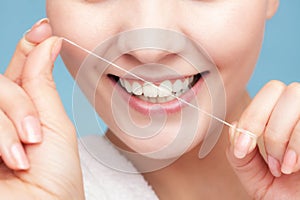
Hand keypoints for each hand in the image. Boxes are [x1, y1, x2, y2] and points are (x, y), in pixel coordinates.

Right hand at [0, 19, 83, 198]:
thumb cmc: (56, 179)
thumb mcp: (55, 126)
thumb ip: (41, 86)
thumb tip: (48, 41)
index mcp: (22, 112)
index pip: (19, 72)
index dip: (28, 46)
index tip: (45, 28)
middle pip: (0, 82)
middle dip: (19, 103)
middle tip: (35, 135)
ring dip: (9, 122)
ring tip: (24, 154)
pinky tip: (11, 158)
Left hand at [227, 80, 299, 198]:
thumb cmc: (285, 193)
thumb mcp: (254, 175)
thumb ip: (240, 155)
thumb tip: (233, 128)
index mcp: (280, 116)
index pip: (265, 93)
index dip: (250, 118)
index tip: (242, 149)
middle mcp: (299, 112)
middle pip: (278, 88)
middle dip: (265, 126)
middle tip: (268, 159)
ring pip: (294, 100)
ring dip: (281, 137)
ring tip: (282, 166)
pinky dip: (297, 146)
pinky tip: (294, 167)